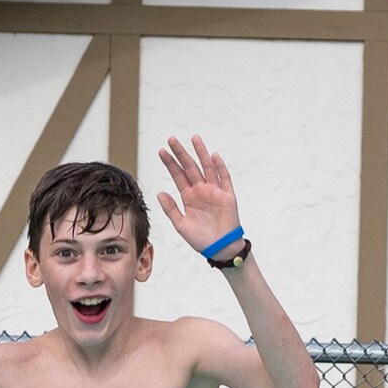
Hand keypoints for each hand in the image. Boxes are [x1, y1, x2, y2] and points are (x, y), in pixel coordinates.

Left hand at [155, 135, 244, 257]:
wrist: (220, 249)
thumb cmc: (201, 239)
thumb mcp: (181, 225)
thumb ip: (171, 209)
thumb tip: (160, 193)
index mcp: (189, 197)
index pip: (178, 175)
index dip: (170, 163)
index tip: (162, 151)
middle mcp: (201, 191)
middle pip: (190, 167)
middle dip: (181, 153)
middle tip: (171, 139)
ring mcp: (214, 192)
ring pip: (207, 168)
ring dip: (200, 153)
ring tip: (194, 138)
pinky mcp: (227, 196)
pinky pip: (224, 179)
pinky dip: (219, 167)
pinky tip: (213, 156)